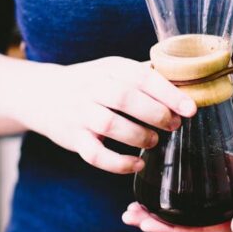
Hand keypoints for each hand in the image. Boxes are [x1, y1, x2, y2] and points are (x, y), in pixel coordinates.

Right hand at [18, 56, 196, 173]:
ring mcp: (79, 113)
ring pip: (110, 125)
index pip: (142, 76)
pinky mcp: (71, 137)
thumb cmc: (91, 84)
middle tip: (173, 125)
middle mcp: (92, 87)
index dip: (169, 93)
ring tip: (153, 140)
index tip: (190, 109)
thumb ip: (144, 76)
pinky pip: (94, 154)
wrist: (42, 93)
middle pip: (125, 98)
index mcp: (110, 68)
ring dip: (138, 136)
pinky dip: (118, 163)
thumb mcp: (113, 70)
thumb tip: (187, 84)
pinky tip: (137, 163)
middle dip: (156, 114)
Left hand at [122, 142, 232, 231]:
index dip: (172, 230)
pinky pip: (196, 193)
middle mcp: (230, 217)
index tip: (146, 222)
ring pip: (188, 210)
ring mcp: (226, 202)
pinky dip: (176, 191)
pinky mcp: (225, 185)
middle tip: (128, 214)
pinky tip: (159, 181)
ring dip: (162, 208)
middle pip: (187, 225)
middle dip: (158, 222)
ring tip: (135, 203)